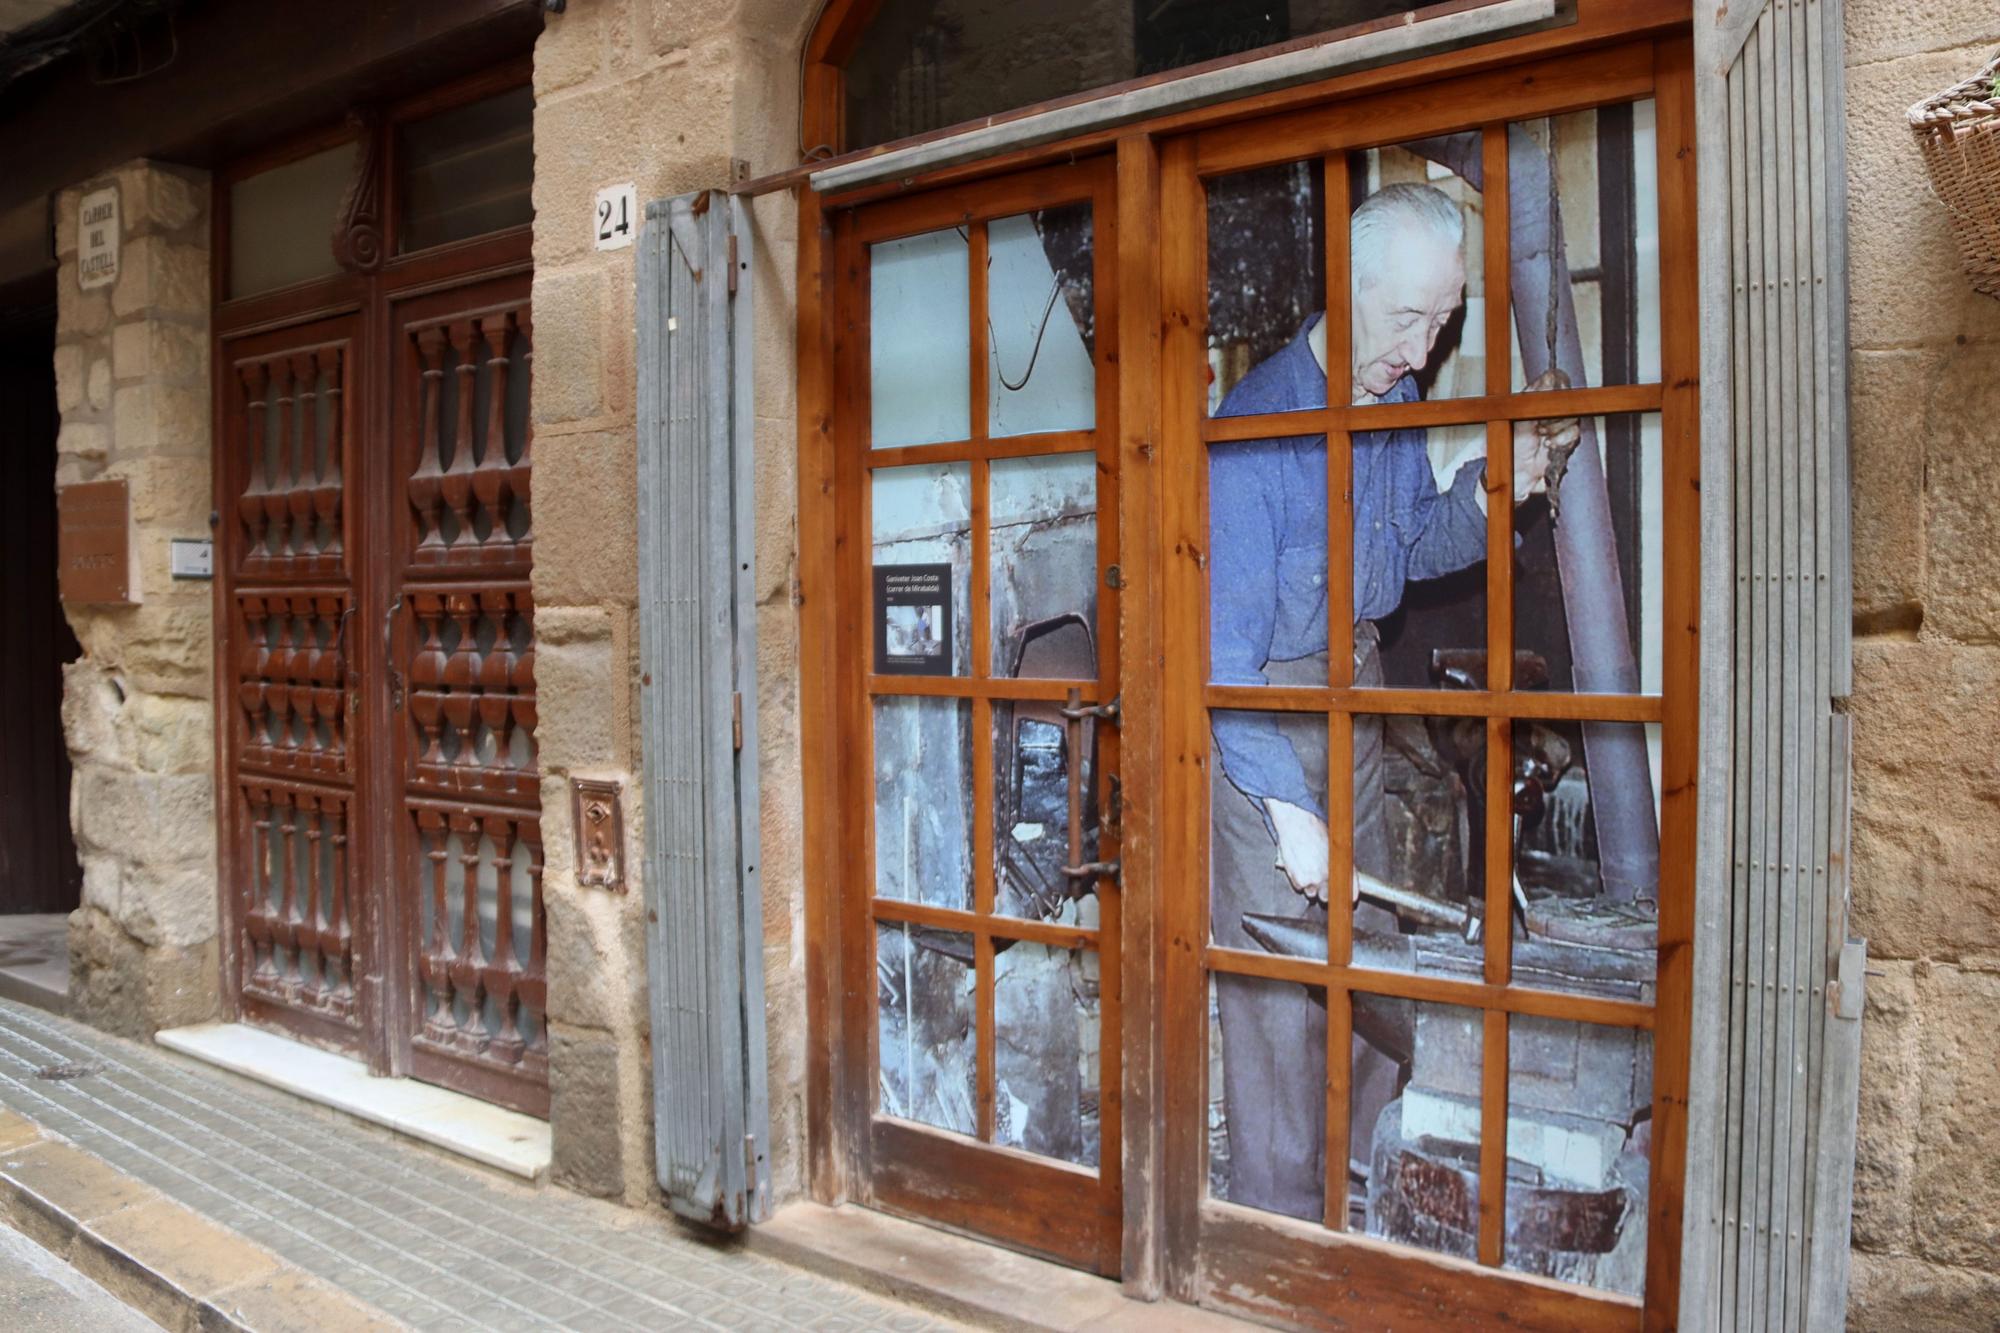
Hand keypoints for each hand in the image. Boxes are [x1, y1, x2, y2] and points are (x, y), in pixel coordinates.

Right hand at [1265, 800, 1340, 905]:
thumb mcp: (1333, 844)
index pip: (1351, 887)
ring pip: (1312, 893)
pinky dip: (1298, 881)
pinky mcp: (1300, 881)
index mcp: (1341, 866)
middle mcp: (1329, 875)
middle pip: (1328, 897)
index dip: (1350, 894)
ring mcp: (1314, 880)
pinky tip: (1298, 867)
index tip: (1348, 897)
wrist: (1297, 823)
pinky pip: (1299, 887)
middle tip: (1319, 881)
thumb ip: (1338, 860)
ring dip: (1310, 886)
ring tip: (1306, 870)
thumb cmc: (1314, 828)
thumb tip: (1342, 871)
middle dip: (1324, 892)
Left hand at [1513, 370, 1579, 502]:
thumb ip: (1535, 400)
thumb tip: (1549, 380)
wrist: (1516, 471)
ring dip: (1556, 428)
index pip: (1555, 378)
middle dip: (1555, 413)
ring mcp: (1559, 423)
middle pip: (1567, 398)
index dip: (1556, 385)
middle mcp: (1549, 408)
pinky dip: (1561, 439)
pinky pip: (1574, 432)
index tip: (1551, 396)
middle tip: (1540, 424)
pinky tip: (1549, 444)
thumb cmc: (1510, 446)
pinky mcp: (1566, 438)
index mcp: (1535, 397)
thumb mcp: (1519, 419)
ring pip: (1572, 415)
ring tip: (1542, 435)